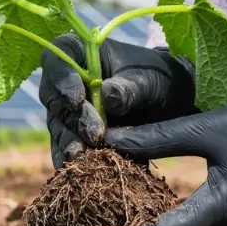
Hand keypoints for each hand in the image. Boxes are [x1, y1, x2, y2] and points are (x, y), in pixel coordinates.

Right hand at [39, 33, 197, 168]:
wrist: (172, 102)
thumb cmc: (160, 78)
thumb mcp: (150, 79)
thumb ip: (129, 87)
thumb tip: (107, 98)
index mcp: (81, 52)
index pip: (58, 58)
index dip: (61, 77)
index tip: (77, 98)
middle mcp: (68, 80)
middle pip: (54, 96)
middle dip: (72, 117)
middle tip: (94, 134)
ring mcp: (68, 109)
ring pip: (58, 125)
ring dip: (68, 142)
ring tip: (80, 158)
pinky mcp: (75, 134)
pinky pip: (66, 147)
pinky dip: (70, 161)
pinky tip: (75, 173)